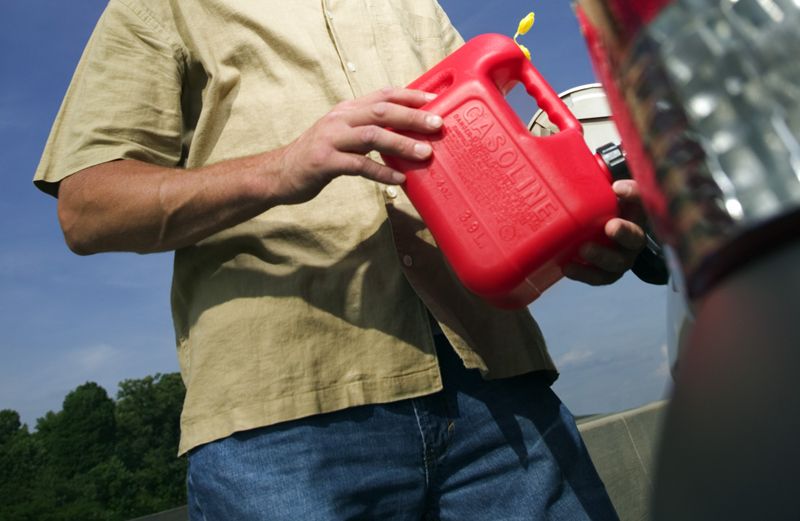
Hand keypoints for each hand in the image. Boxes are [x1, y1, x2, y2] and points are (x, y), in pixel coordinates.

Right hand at [274, 87, 442, 204]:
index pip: (382, 95)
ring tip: (424, 153)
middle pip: (382, 112)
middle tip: (437, 125)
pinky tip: (399, 180)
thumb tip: (404, 133)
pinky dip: (381, 172)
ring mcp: (331, 139)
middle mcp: (339, 119)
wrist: (279, 173)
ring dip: (401, 143)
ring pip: (372, 136)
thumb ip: (367, 129)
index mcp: (346, 110)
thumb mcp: (341, 134)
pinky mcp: (324, 162)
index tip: (434, 101)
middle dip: (412, 117)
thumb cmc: (317, 156)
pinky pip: (358, 165)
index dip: (409, 96)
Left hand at [563, 180, 646, 285]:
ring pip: (618, 262)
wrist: (601, 236)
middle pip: (636, 237)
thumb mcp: (603, 192)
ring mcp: (621, 257)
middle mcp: (633, 236)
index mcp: (635, 213)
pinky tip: (567, 267)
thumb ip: (596, 177)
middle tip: (611, 226)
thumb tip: (582, 152)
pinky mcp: (607, 273)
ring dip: (602, 257)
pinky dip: (583, 274)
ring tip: (584, 249)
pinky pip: (599, 277)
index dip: (633, 194)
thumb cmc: (602, 210)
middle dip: (625, 232)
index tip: (617, 187)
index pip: (642, 200)